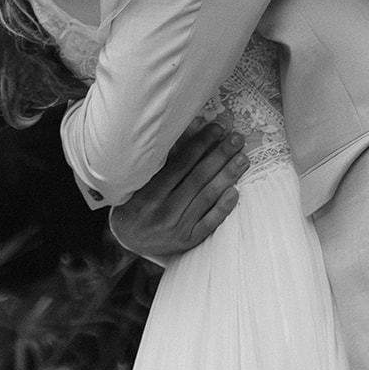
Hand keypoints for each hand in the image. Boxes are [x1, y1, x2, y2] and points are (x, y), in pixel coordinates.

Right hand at [108, 118, 249, 259]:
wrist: (126, 240)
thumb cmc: (133, 203)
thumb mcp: (139, 182)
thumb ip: (162, 161)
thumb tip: (189, 132)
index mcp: (149, 193)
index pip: (181, 163)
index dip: (201, 144)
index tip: (217, 128)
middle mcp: (163, 210)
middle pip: (198, 178)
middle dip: (220, 155)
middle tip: (237, 139)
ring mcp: (176, 227)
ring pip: (206, 197)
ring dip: (227, 176)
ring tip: (242, 159)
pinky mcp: (186, 241)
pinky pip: (208, 224)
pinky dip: (223, 208)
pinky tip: (235, 192)